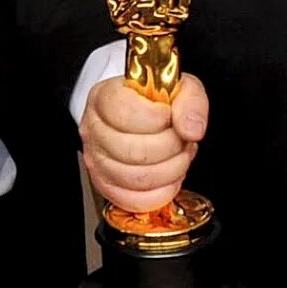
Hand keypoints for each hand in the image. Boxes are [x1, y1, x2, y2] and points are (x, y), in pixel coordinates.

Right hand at [80, 73, 206, 211]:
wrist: (140, 115)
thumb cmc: (155, 101)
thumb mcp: (179, 87)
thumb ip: (190, 102)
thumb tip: (192, 129)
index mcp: (104, 98)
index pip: (127, 114)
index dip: (158, 119)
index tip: (169, 116)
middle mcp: (93, 129)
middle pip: (134, 150)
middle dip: (171, 148)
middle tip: (181, 139)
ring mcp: (96, 160)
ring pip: (136, 178)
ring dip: (170, 170)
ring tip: (178, 156)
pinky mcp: (105, 185)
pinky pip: (133, 200)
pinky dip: (160, 193)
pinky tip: (170, 178)